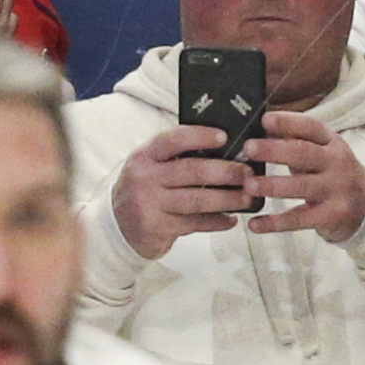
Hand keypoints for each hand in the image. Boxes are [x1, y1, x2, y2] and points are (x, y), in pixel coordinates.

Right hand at [110, 123, 249, 259]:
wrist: (116, 227)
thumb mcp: (150, 168)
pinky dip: (216, 222)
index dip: (200, 136)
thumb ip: (176, 158)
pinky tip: (231, 219)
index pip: (173, 139)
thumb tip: (223, 150)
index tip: (224, 137)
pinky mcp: (158, 228)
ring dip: (227, 199)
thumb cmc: (143, 191)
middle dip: (225, 171)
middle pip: (192, 171)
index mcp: (144, 156)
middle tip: (247, 172)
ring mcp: (150, 204)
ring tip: (247, 197)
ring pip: (197, 200)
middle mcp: (145, 178)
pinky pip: (194, 223)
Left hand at [240, 109, 364, 243]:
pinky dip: (275, 223)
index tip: (265, 119)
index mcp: (331, 143)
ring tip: (249, 185)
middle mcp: (336, 163)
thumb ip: (297, 141)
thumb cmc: (332, 174)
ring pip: (301, 187)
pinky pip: (299, 219)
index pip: (311, 127)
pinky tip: (255, 224)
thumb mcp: (323, 152)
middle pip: (304, 154)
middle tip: (249, 148)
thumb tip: (261, 127)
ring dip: (273, 185)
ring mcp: (336, 190)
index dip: (288, 122)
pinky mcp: (331, 215)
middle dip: (274, 150)